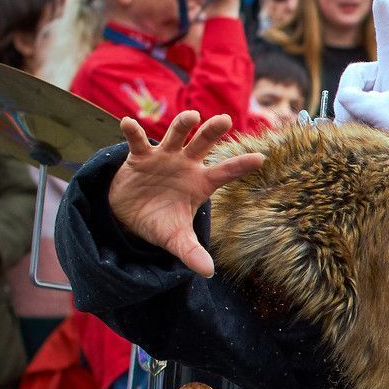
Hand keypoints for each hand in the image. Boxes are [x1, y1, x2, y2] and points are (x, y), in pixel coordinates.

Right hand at [106, 113, 263, 278]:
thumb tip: (208, 273)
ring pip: (175, 136)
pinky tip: (127, 123)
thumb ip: (191, 252)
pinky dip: (133, 132)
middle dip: (213, 132)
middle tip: (224, 119)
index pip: (225, 173)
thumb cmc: (160, 221)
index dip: (241, 165)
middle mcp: (186, 165)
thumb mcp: (176, 238)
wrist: (127, 215)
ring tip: (191, 116)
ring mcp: (164, 158)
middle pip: (203, 145)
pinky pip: (137, 141)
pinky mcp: (139, 157)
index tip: (261, 158)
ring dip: (182, 125)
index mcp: (201, 183)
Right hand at [333, 0, 388, 133]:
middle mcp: (383, 81)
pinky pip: (341, 113)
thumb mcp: (387, 117)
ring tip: (372, 131)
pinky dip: (346, 125)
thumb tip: (344, 99)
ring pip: (342, 100)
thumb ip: (363, 102)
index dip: (385, 20)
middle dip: (350, 102)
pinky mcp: (361, 110)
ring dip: (349, 119)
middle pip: (350, 80)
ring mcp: (371, 95)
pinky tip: (360, 134)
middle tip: (369, 121)